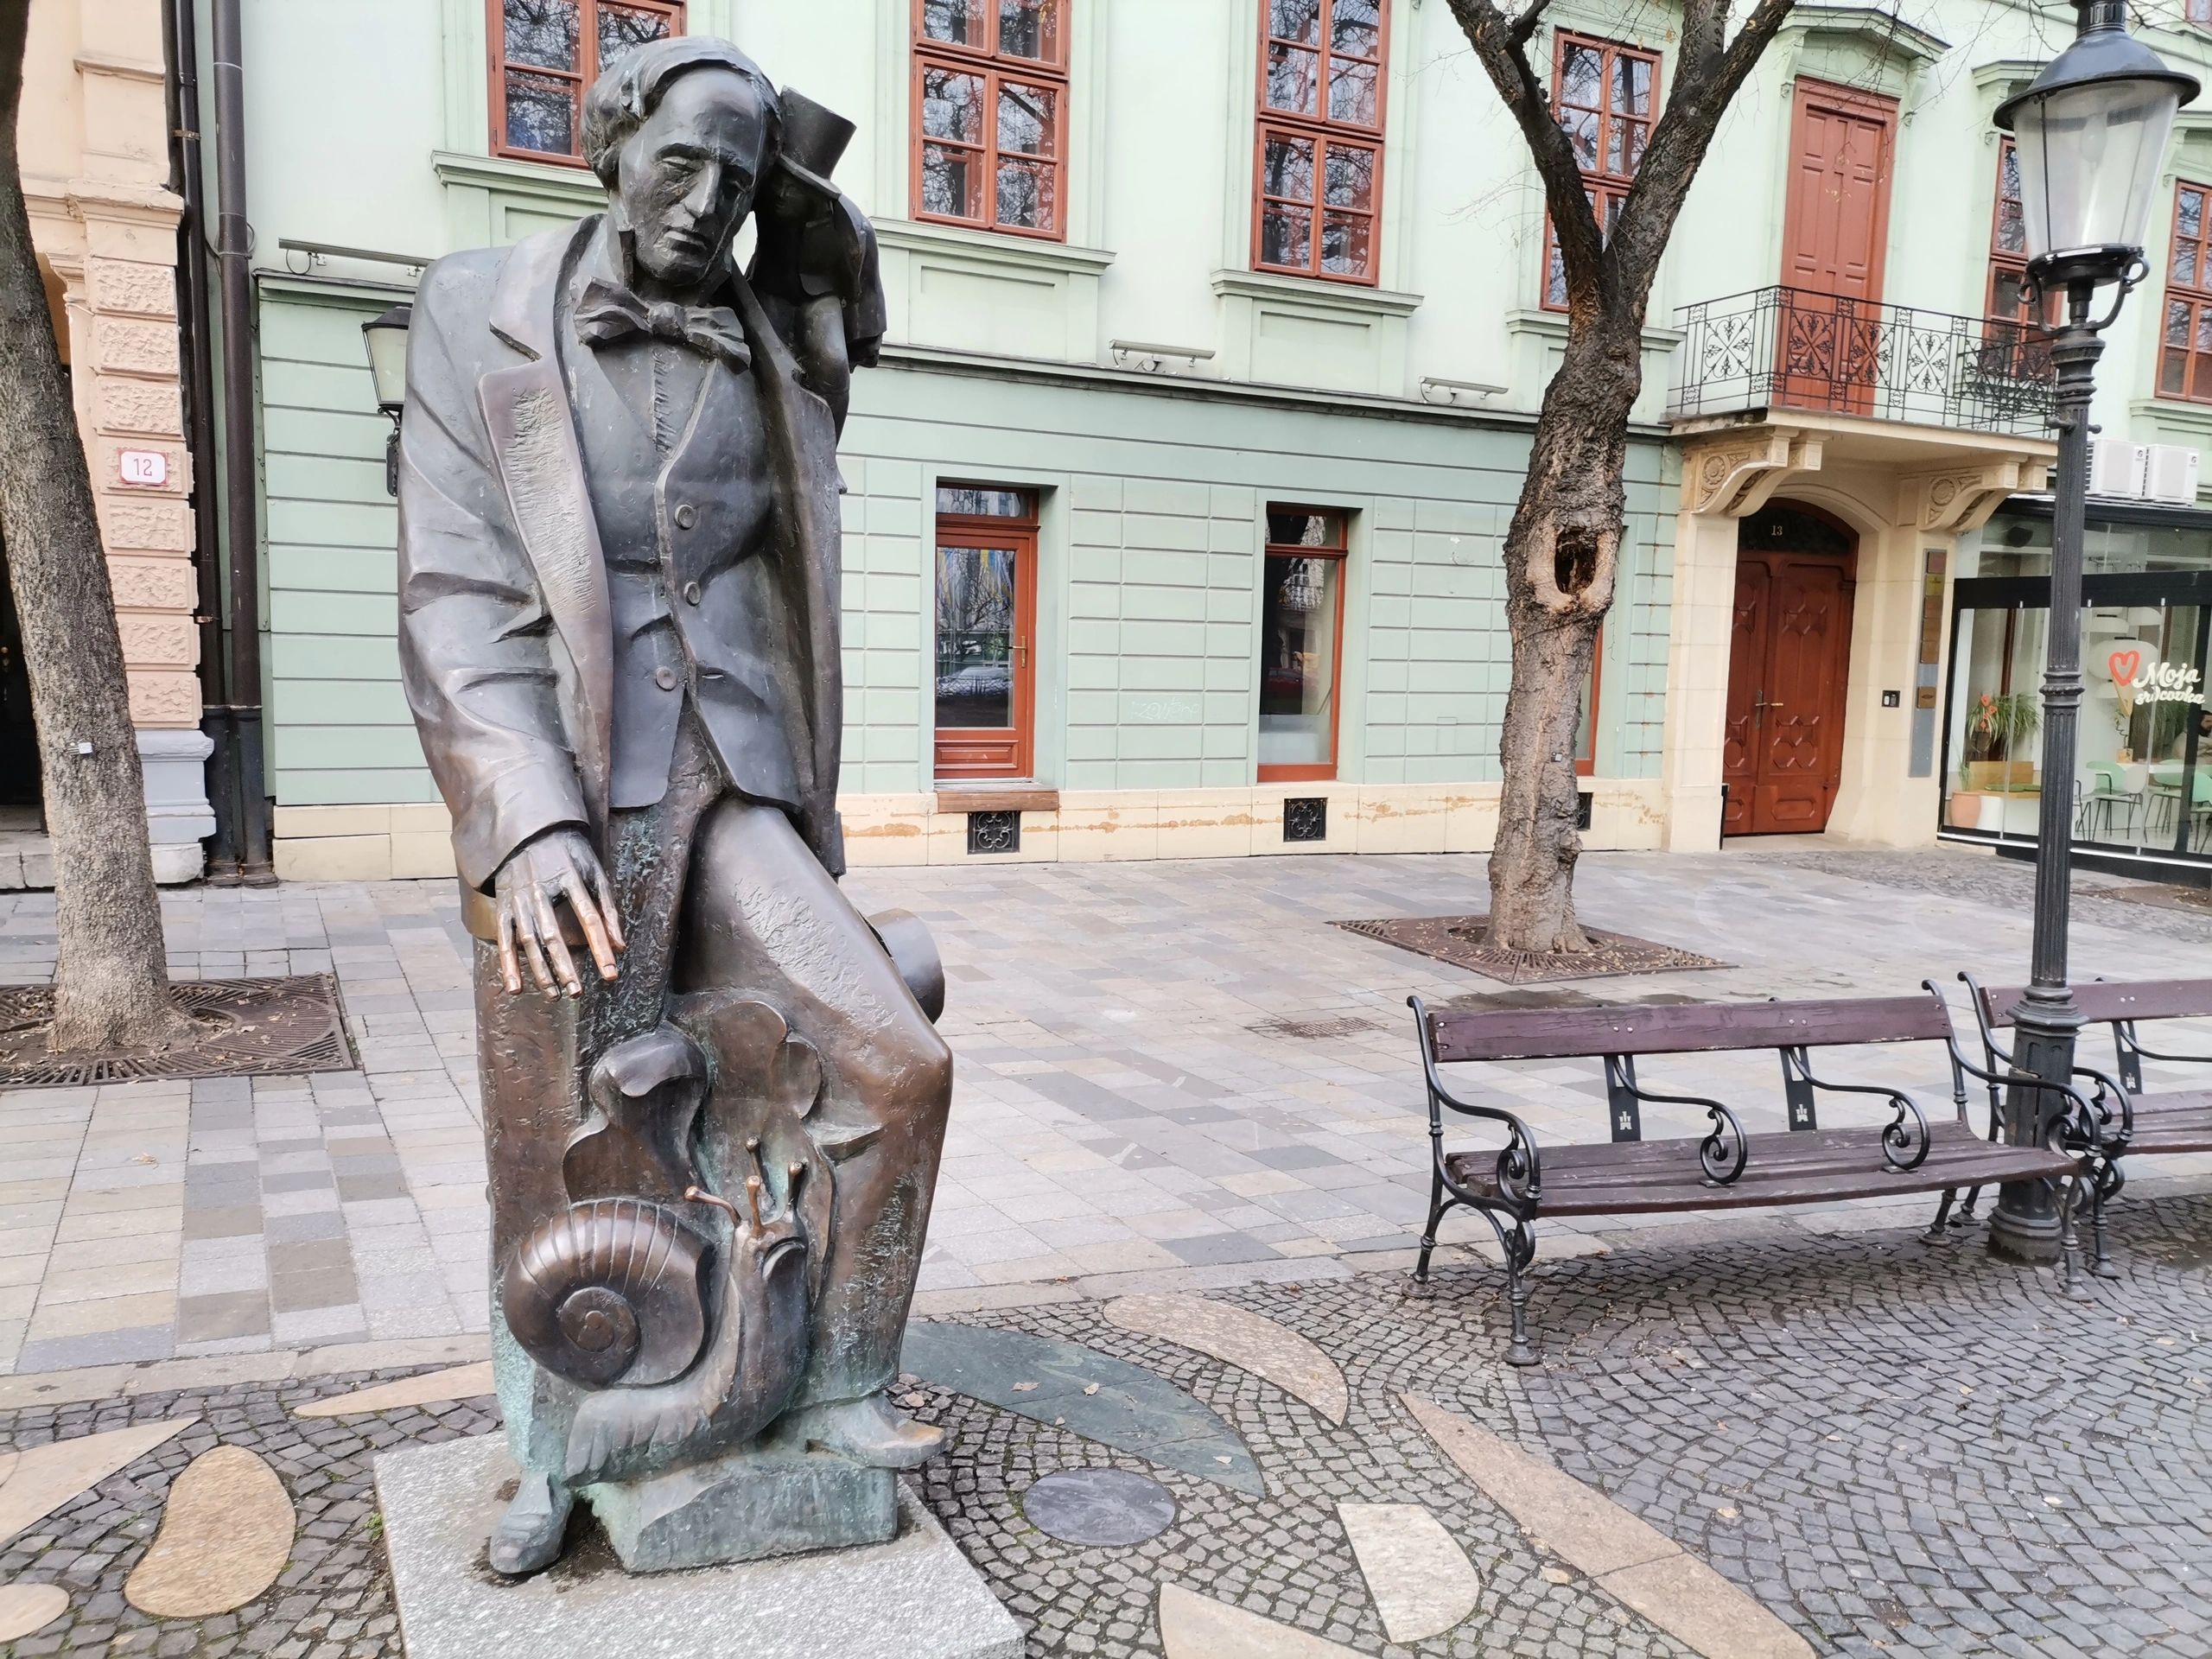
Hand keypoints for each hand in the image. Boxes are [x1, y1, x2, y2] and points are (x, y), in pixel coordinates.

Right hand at [493, 829, 624, 998]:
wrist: (527, 833)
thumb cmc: (569, 855)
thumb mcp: (594, 871)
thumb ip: (608, 908)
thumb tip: (620, 947)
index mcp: (569, 877)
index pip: (589, 917)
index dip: (600, 947)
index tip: (610, 975)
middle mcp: (540, 889)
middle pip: (553, 935)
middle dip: (565, 967)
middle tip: (578, 993)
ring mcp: (519, 899)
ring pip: (529, 941)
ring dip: (541, 971)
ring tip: (556, 996)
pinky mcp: (504, 907)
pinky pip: (505, 939)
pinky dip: (508, 965)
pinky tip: (516, 989)